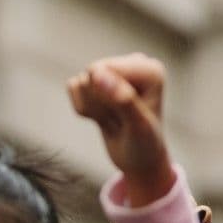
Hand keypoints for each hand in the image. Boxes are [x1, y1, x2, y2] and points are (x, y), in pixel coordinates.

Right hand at [67, 53, 174, 206]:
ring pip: (81, 83)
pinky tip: (104, 116)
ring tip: (115, 119)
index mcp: (150, 69)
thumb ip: (123, 100)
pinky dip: (83, 109)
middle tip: (120, 120)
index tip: (126, 116)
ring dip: (93, 109)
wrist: (139, 159)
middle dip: (98, 104)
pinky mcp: (99, 79)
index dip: (105, 99)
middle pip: (91, 75)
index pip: (103, 70)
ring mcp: (116, 70)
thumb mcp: (137, 126)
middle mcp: (135, 63)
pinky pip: (72, 87)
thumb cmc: (144, 143)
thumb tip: (98, 74)